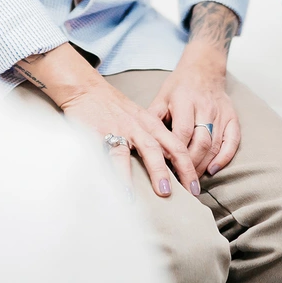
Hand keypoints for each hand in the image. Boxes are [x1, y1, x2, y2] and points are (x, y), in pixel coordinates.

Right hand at [62, 76, 202, 197]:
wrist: (85, 89)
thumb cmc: (112, 108)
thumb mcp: (137, 119)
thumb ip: (150, 139)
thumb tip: (165, 167)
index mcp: (150, 124)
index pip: (175, 145)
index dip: (188, 166)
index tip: (196, 188)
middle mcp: (140, 127)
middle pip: (166, 148)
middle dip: (179, 170)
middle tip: (188, 192)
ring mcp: (121, 130)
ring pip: (143, 150)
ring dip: (155, 171)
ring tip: (161, 193)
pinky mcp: (102, 134)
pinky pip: (112, 155)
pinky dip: (119, 173)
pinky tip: (123, 188)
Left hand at [148, 2, 241, 178]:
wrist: (204, 68)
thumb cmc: (179, 85)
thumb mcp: (162, 97)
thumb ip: (153, 118)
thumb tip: (139, 141)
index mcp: (185, 100)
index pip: (182, 132)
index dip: (174, 154)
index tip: (165, 171)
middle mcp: (205, 106)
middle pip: (200, 142)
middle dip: (190, 166)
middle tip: (179, 184)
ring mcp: (221, 112)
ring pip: (215, 145)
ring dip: (203, 166)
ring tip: (191, 182)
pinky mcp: (232, 117)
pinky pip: (233, 141)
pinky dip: (224, 158)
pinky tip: (212, 170)